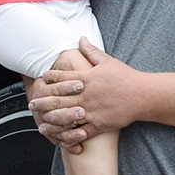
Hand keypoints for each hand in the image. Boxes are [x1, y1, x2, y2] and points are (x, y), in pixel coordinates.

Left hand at [30, 41, 147, 151]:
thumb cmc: (126, 78)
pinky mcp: (97, 124)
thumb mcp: (108, 61)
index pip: (62, 77)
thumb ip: (91, 52)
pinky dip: (66, 134)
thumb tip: (81, 38)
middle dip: (43, 101)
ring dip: (50, 119)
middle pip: (58, 98)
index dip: (49, 78)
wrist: (143, 96)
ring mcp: (90, 110)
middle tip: (32, 103)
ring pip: (64, 116)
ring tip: (39, 120)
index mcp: (87, 78)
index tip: (42, 79)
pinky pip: (78, 131)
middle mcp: (86, 94)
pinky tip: (57, 136)